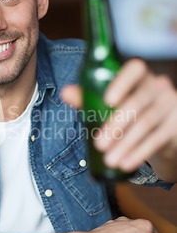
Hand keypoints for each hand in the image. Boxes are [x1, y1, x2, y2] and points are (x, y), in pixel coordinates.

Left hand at [61, 59, 176, 181]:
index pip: (135, 69)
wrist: (163, 132)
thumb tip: (65, 92)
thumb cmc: (131, 113)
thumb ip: (88, 98)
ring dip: (126, 144)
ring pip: (146, 123)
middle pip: (136, 103)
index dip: (122, 82)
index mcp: (140, 77)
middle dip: (115, 126)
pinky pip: (158, 138)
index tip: (107, 100)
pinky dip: (140, 152)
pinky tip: (127, 163)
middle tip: (99, 145)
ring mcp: (170, 104)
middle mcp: (158, 86)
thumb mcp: (110, 106)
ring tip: (110, 160)